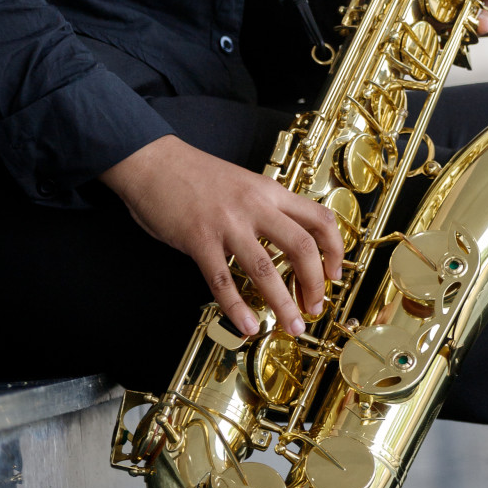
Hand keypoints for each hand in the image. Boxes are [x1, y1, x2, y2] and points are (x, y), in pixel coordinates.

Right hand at [99, 136, 343, 338]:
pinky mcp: (199, 240)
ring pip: (265, 269)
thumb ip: (264, 208)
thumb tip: (287, 242)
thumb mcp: (243, 182)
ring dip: (282, 303)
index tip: (334, 274)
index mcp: (269, 191)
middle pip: (301, 247)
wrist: (153, 161)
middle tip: (314, 308)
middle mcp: (254, 206)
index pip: (319, 219)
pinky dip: (237, 309)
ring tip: (291, 326)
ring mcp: (227, 223)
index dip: (334, 250)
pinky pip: (222, 281)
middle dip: (314, 284)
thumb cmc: (196, 174)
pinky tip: (247, 326)